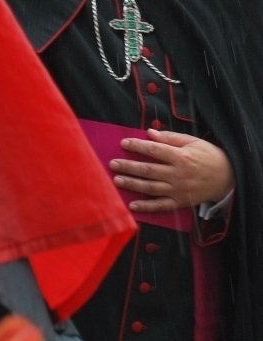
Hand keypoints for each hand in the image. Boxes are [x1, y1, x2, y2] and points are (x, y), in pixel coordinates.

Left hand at [109, 128, 234, 211]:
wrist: (227, 177)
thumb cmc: (208, 156)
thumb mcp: (192, 141)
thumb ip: (170, 138)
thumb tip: (149, 133)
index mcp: (180, 156)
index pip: (154, 150)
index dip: (137, 145)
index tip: (123, 143)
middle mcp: (177, 174)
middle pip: (148, 169)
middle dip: (128, 166)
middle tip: (112, 164)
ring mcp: (178, 189)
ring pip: (150, 187)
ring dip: (132, 184)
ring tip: (117, 180)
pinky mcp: (180, 202)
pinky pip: (160, 205)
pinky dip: (146, 206)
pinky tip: (133, 205)